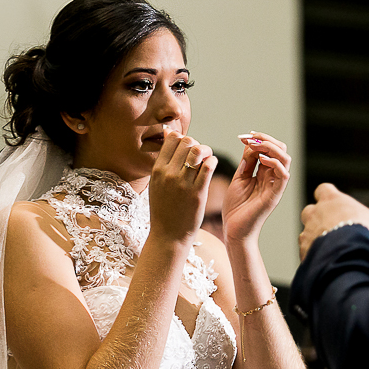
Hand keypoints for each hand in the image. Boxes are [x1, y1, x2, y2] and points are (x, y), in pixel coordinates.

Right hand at [148, 127, 215, 244]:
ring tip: (206, 159)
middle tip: (199, 155)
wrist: (168, 236)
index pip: (173, 139)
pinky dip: (212, 161)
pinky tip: (211, 167)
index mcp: (157, 170)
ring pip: (199, 151)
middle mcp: (168, 174)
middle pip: (187, 142)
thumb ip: (163, 159)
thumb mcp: (156, 183)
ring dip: (206, 151)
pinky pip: (208, 167)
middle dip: (196, 144)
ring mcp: (183, 183)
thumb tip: (169, 132)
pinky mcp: (197, 193)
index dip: (183, 139)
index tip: (187, 149)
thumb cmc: (163, 209)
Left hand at [222, 131, 290, 243]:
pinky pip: (284, 175)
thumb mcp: (239, 179)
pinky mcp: (275, 195)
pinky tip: (261, 160)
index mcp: (264, 173)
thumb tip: (250, 144)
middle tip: (250, 137)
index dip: (260, 139)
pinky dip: (275, 163)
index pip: (271, 149)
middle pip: (281, 150)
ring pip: (285, 159)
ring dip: (271, 147)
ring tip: (256, 146)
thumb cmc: (236, 207)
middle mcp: (273, 177)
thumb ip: (246, 163)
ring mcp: (275, 186)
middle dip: (266, 139)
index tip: (244, 136)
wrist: (234, 229)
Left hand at [299, 183, 368, 258]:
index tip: (335, 203)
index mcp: (332, 200)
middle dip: (317, 218)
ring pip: (306, 232)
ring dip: (315, 238)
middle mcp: (315, 213)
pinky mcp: (305, 249)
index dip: (328, 196)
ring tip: (330, 248)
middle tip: (332, 228)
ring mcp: (308, 231)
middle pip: (309, 210)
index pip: (324, 189)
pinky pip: (306, 251)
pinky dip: (314, 255)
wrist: (346, 249)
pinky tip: (325, 261)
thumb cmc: (362, 229)